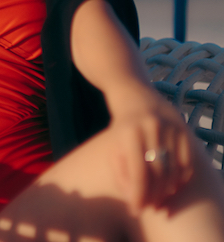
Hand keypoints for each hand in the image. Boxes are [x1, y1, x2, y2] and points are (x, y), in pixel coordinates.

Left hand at [107, 85, 195, 211]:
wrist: (132, 91)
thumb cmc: (120, 125)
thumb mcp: (113, 144)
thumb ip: (122, 170)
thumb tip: (134, 199)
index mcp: (128, 133)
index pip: (138, 172)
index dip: (137, 195)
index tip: (135, 209)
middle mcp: (151, 128)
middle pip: (158, 173)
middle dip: (154, 195)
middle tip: (150, 208)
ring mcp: (169, 126)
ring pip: (174, 168)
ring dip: (169, 190)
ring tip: (161, 199)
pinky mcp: (183, 127)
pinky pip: (187, 160)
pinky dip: (183, 177)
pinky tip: (174, 185)